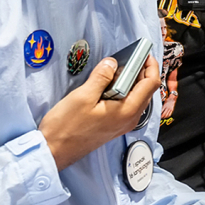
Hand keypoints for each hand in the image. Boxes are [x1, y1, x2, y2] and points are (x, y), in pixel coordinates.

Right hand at [38, 55, 160, 169]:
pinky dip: (123, 92)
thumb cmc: (66, 127)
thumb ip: (101, 77)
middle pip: (146, 90)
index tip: (143, 53)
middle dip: (141, 72)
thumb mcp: (83, 96)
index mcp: (127, 111)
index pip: (151, 84)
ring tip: (116, 69)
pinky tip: (108, 85)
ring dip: (131, 81)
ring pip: (137, 97)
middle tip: (128, 58)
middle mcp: (130, 119)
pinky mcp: (114, 125)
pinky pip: (127, 104)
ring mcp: (123, 124)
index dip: (150, 65)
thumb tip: (112, 63)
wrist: (54, 151)